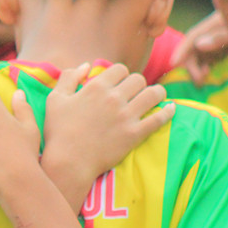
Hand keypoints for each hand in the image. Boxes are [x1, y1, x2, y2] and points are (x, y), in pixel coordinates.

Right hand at [43, 63, 174, 202]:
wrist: (68, 162)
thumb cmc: (58, 131)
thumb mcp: (55, 99)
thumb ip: (68, 77)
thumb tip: (87, 65)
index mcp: (96, 87)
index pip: (120, 69)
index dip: (121, 74)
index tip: (121, 83)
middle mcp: (114, 98)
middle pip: (138, 79)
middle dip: (138, 83)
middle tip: (136, 92)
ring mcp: (126, 116)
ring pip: (153, 94)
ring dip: (157, 93)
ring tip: (157, 96)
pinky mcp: (135, 134)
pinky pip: (158, 119)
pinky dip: (168, 112)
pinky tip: (171, 109)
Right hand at [169, 11, 227, 85]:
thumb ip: (221, 38)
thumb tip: (199, 45)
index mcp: (216, 22)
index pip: (194, 35)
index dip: (182, 48)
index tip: (174, 63)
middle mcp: (215, 30)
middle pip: (194, 46)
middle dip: (191, 63)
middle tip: (199, 80)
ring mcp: (219, 39)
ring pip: (200, 54)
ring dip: (197, 67)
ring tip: (202, 80)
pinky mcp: (224, 48)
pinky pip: (209, 58)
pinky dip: (205, 67)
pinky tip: (206, 75)